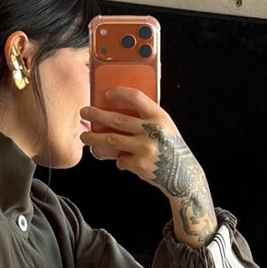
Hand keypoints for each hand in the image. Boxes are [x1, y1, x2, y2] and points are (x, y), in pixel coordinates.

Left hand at [79, 85, 217, 246]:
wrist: (182, 175)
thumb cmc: (170, 148)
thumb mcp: (164, 127)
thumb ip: (147, 118)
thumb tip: (118, 110)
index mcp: (159, 117)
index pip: (136, 97)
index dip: (119, 93)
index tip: (107, 94)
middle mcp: (151, 131)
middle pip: (117, 119)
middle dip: (96, 115)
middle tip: (84, 112)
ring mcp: (144, 148)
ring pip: (111, 139)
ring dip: (94, 138)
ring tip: (85, 137)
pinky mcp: (139, 165)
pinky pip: (120, 160)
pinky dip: (119, 160)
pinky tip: (123, 160)